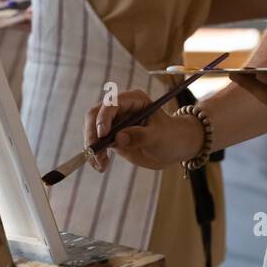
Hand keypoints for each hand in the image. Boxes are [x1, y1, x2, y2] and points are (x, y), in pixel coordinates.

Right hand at [83, 88, 202, 173]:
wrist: (174, 148)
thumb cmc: (171, 137)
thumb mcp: (159, 137)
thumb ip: (140, 136)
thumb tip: (117, 138)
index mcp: (134, 99)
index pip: (112, 103)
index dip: (103, 117)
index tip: (102, 135)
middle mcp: (121, 107)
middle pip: (95, 115)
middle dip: (92, 134)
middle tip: (95, 153)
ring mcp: (114, 122)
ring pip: (92, 130)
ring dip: (92, 147)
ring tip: (101, 165)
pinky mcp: (111, 136)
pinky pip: (96, 144)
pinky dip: (95, 155)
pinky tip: (101, 166)